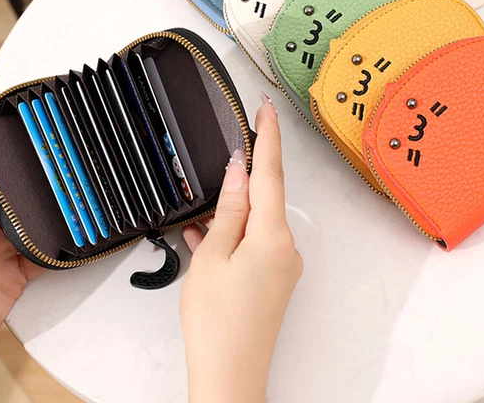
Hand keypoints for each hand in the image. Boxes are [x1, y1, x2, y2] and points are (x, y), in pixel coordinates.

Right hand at [180, 93, 302, 402]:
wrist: (229, 378)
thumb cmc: (217, 322)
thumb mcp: (213, 255)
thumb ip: (229, 208)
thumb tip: (238, 170)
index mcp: (273, 235)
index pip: (271, 171)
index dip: (268, 136)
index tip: (266, 108)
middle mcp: (285, 247)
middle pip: (262, 199)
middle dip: (238, 186)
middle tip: (215, 176)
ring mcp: (282, 266)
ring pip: (253, 224)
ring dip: (228, 218)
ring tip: (198, 226)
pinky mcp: (274, 280)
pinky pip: (253, 246)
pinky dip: (231, 239)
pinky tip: (205, 241)